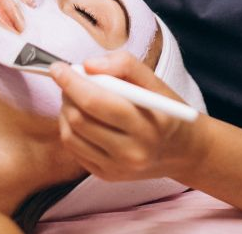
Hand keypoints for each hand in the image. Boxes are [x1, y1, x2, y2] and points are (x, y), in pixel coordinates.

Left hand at [49, 51, 208, 180]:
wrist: (183, 151)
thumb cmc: (166, 111)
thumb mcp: (155, 83)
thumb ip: (124, 65)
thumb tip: (88, 65)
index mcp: (147, 125)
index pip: (96, 102)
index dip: (71, 82)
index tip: (58, 68)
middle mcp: (132, 152)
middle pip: (79, 119)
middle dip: (67, 94)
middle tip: (70, 81)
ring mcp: (117, 168)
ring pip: (70, 135)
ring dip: (66, 111)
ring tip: (78, 99)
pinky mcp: (106, 175)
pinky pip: (73, 149)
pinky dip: (71, 129)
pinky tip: (84, 119)